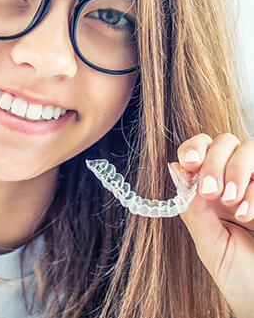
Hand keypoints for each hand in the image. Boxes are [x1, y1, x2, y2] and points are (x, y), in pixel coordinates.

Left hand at [169, 133, 253, 317]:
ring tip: (230, 202)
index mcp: (213, 190)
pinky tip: (248, 215)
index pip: (202, 149)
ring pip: (250, 148)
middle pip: (225, 142)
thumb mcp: (209, 244)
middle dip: (214, 161)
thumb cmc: (241, 278)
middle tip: (210, 191)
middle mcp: (237, 183)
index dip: (194, 148)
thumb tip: (173, 169)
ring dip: (236, 170)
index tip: (188, 163)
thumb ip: (193, 208)